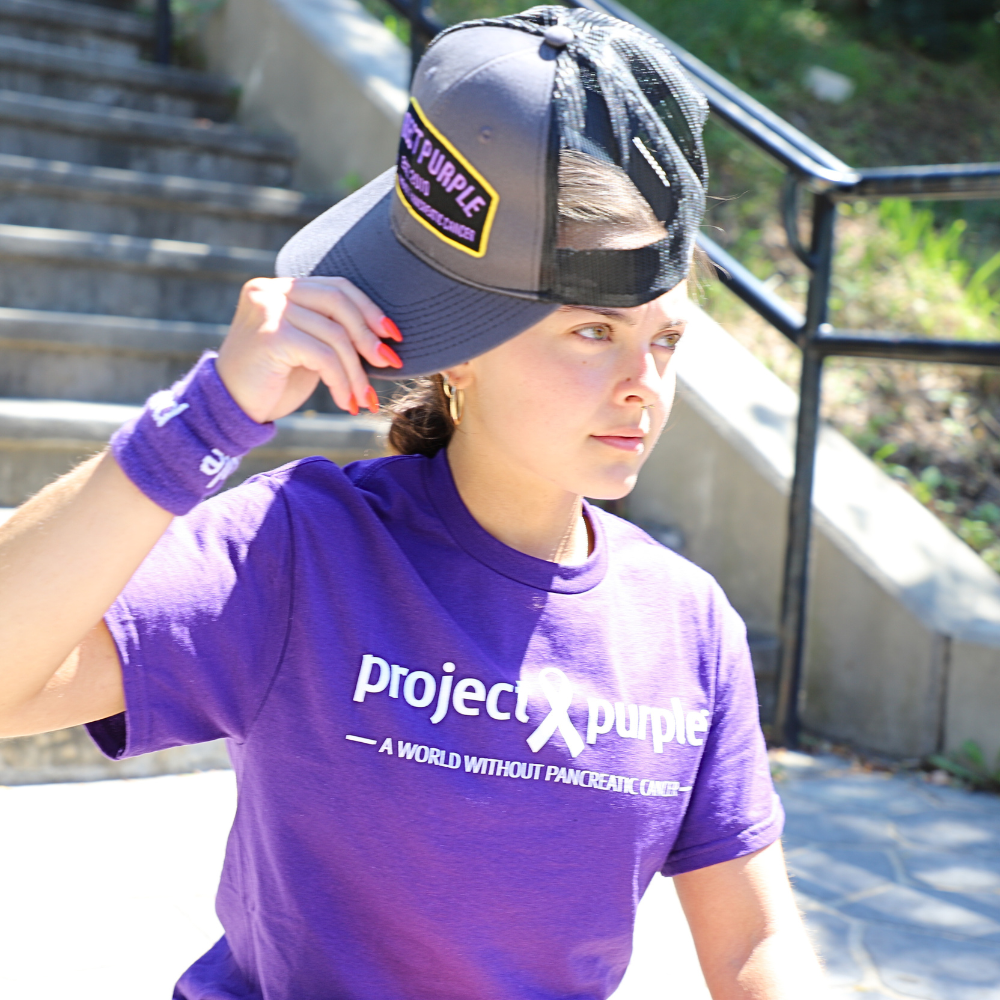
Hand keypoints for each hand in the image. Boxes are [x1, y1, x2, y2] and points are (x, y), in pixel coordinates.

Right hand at [216, 276, 403, 423]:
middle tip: (390, 364)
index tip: (393, 335)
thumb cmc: (270, 382)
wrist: (228, 409)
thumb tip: (383, 335)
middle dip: (369, 336)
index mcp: (279, 287)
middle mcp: (270, 290)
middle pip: (339, 303)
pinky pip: (324, 356)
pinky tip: (344, 402)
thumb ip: (330, 330)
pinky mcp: (271, 335)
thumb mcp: (305, 348)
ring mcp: (268, 309)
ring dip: (357, 371)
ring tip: (364, 399)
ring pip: (335, 335)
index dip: (369, 309)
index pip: (336, 287)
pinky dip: (341, 381)